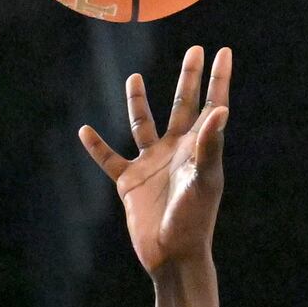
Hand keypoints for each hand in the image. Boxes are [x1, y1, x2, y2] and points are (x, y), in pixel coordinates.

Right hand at [78, 44, 231, 276]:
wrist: (172, 256)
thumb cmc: (194, 220)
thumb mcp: (204, 180)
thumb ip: (209, 144)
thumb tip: (221, 108)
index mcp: (198, 148)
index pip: (210, 105)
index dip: (217, 79)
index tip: (223, 51)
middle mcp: (176, 150)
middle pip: (182, 105)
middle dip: (188, 78)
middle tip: (195, 51)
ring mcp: (152, 164)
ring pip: (142, 124)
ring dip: (137, 102)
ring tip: (133, 77)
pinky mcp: (130, 182)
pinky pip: (110, 159)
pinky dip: (97, 146)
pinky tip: (85, 131)